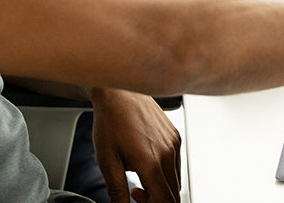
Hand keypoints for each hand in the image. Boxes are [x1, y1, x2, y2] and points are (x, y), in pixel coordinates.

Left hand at [90, 88, 181, 202]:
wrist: (118, 92)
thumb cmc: (110, 122)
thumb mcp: (107, 161)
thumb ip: (117, 190)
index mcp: (151, 162)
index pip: (165, 201)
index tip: (137, 200)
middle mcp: (168, 153)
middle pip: (173, 194)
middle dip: (156, 200)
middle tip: (134, 191)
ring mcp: (174, 144)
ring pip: (176, 180)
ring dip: (161, 187)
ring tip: (138, 176)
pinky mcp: (175, 136)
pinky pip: (176, 164)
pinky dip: (165, 172)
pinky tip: (146, 162)